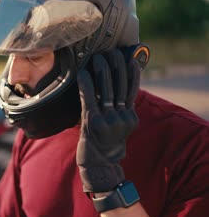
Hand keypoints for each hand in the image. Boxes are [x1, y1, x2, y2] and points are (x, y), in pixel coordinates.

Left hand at [76, 49, 139, 192]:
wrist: (99, 165)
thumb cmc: (104, 143)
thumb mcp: (116, 126)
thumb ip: (117, 109)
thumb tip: (110, 88)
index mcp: (130, 116)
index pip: (132, 89)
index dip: (130, 72)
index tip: (129, 57)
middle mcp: (122, 117)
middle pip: (120, 86)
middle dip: (116, 66)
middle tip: (112, 51)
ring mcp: (109, 120)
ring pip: (107, 90)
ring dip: (102, 71)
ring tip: (98, 57)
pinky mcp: (94, 122)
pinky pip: (90, 99)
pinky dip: (87, 84)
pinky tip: (83, 73)